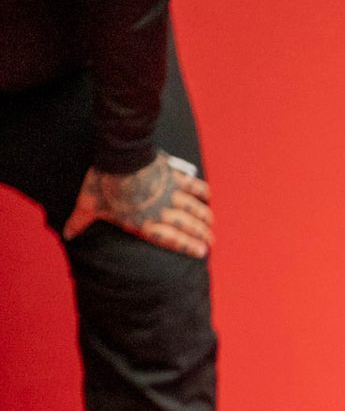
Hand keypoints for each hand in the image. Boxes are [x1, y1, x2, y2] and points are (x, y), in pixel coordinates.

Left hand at [63, 151, 213, 257]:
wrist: (119, 159)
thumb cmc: (103, 184)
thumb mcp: (90, 205)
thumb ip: (81, 221)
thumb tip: (68, 234)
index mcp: (144, 223)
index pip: (172, 239)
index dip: (189, 246)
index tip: (202, 252)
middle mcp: (161, 212)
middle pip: (188, 227)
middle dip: (202, 235)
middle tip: (211, 241)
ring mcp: (170, 195)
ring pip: (194, 210)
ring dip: (205, 218)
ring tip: (210, 224)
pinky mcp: (173, 178)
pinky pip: (193, 187)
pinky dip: (201, 192)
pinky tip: (207, 197)